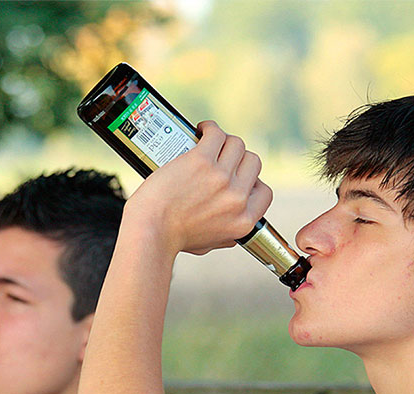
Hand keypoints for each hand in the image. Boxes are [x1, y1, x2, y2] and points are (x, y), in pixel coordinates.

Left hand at [127, 121, 274, 254]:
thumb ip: (226, 235)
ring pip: (236, 145)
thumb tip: (234, 228)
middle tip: (220, 156)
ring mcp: (220, 178)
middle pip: (252, 162)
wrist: (150, 230)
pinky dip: (209, 129)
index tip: (238, 176)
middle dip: (237, 158)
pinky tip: (201, 130)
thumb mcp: (210, 244)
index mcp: (244, 219)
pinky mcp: (201, 161)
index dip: (252, 181)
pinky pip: (215, 135)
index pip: (264, 191)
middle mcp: (237, 198)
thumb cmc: (172, 238)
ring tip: (209, 140)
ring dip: (224, 140)